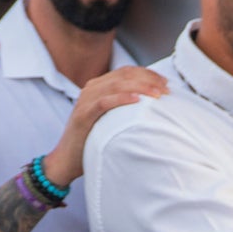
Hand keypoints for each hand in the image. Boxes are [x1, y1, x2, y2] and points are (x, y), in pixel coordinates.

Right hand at [44, 66, 168, 183]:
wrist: (66, 160)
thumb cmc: (92, 140)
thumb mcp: (110, 118)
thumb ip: (124, 107)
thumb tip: (152, 104)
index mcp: (98, 86)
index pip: (126, 71)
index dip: (147, 73)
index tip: (165, 82)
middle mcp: (91, 89)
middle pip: (124, 75)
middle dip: (148, 79)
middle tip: (166, 89)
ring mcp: (86, 100)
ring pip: (116, 85)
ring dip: (140, 87)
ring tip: (157, 94)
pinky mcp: (83, 114)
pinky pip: (104, 102)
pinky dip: (122, 99)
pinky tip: (137, 100)